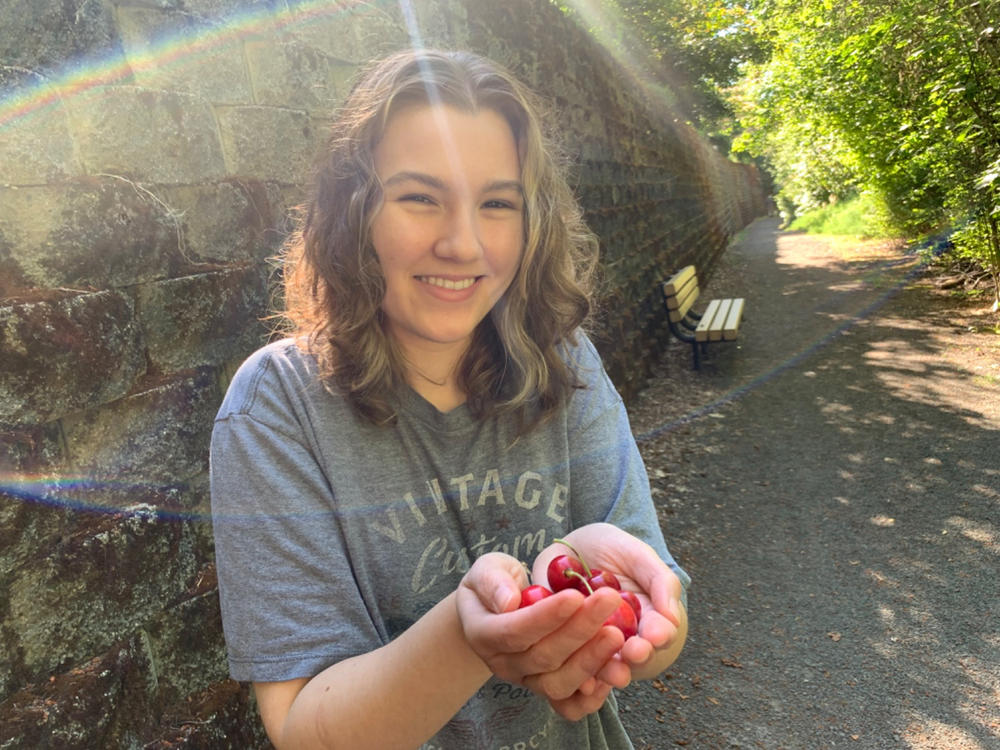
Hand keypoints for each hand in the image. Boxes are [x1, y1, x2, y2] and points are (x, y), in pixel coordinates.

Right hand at [455, 552, 627, 717]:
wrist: (496, 614)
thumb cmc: (496, 584)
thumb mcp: (487, 570)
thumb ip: (492, 581)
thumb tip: (508, 602)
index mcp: (483, 634)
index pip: (515, 631)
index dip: (546, 616)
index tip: (575, 596)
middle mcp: (504, 664)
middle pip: (544, 657)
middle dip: (580, 630)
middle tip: (609, 600)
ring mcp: (527, 682)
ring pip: (559, 684)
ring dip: (592, 660)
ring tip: (618, 634)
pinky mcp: (547, 691)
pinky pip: (569, 706)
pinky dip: (593, 696)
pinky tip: (615, 668)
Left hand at [532, 524, 685, 683]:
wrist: (569, 546)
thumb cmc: (612, 549)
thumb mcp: (638, 556)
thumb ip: (661, 583)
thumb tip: (673, 619)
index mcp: (647, 619)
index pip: (659, 633)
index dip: (659, 635)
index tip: (656, 635)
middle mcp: (622, 638)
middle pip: (634, 656)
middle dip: (637, 656)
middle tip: (635, 652)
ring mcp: (592, 644)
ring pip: (603, 666)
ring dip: (609, 670)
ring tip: (612, 670)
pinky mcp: (562, 644)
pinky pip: (569, 664)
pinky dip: (576, 675)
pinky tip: (581, 678)